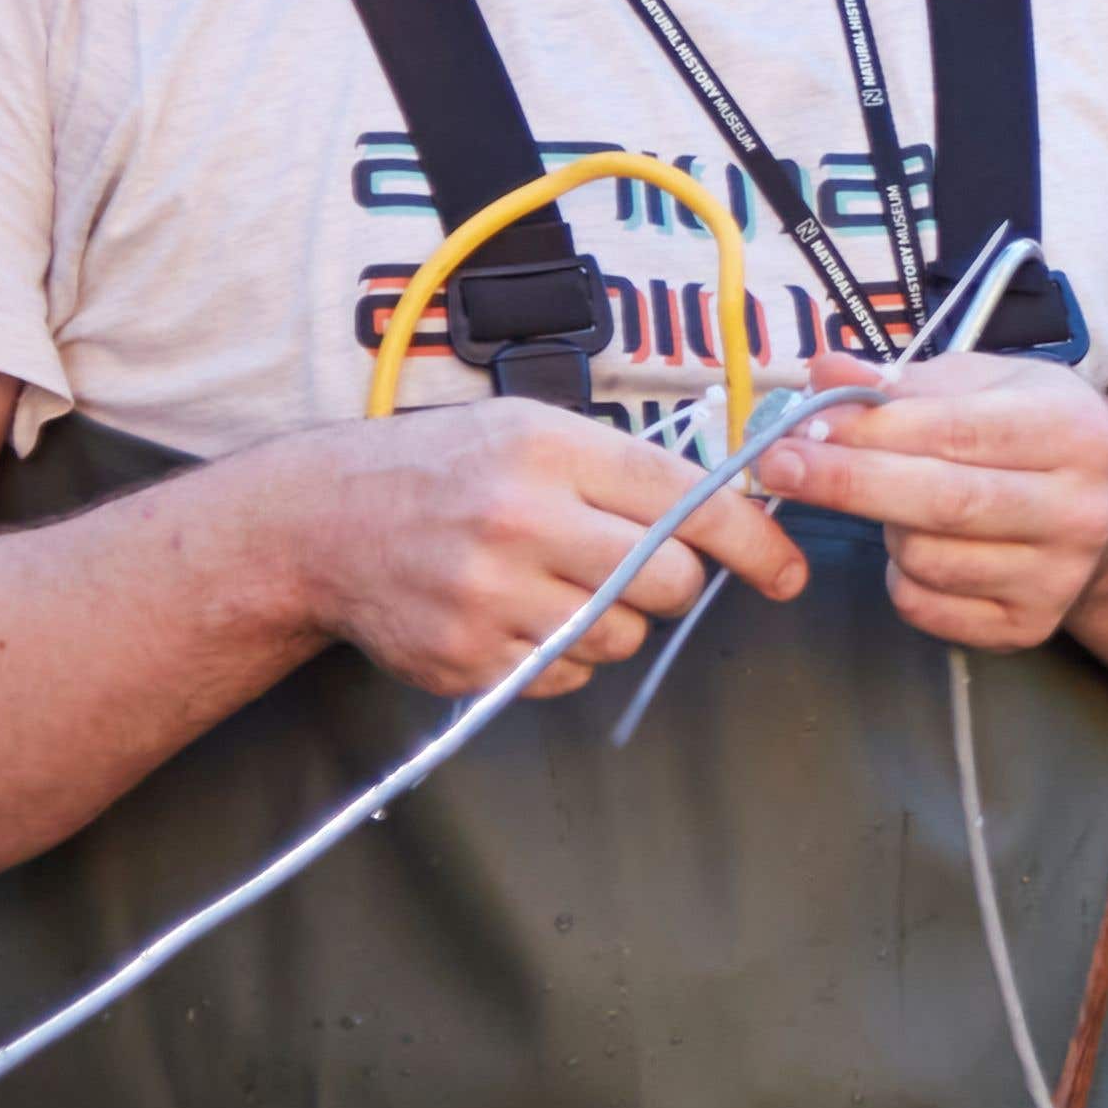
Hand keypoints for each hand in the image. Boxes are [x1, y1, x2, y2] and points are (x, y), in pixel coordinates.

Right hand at [279, 396, 810, 700]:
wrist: (321, 521)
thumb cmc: (446, 468)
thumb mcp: (532, 432)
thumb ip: (626, 469)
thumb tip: (732, 514)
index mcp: (548, 451)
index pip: (686, 501)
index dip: (754, 542)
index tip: (786, 572)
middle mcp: (520, 520)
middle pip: (668, 581)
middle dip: (669, 581)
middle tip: (630, 565)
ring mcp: (489, 595)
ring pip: (622, 635)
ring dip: (613, 620)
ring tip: (557, 583)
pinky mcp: (467, 658)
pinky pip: (566, 674)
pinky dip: (563, 655)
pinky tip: (521, 615)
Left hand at [769, 352, 1107, 653]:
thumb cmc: (1031, 432)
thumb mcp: (986, 385)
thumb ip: (902, 381)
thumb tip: (824, 371)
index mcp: (1074, 433)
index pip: (955, 432)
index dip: (870, 430)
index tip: (801, 426)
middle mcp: (1080, 510)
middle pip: (941, 502)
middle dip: (847, 482)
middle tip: (776, 465)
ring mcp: (1058, 577)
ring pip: (925, 559)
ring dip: (885, 530)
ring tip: (899, 505)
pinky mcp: (1030, 627)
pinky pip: (927, 608)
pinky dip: (900, 578)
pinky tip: (920, 548)